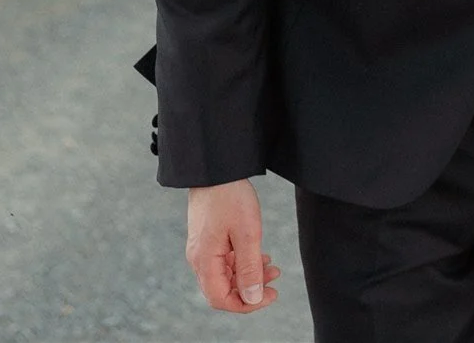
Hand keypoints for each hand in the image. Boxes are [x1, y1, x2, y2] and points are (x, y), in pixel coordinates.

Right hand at [186, 179, 281, 311]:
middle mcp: (199, 258)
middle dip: (250, 290)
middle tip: (275, 280)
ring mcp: (201, 249)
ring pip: (224, 276)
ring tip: (272, 266)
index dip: (246, 304)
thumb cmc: (231, 196)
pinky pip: (223, 262)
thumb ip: (249, 268)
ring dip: (248, 275)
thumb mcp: (247, 233)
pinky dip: (241, 263)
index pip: (221, 299)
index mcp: (205, 260)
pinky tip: (259, 255)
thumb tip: (253, 298)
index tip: (270, 295)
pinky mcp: (206, 239)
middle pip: (222, 290)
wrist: (216, 168)